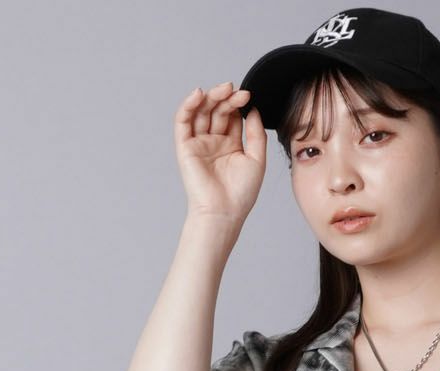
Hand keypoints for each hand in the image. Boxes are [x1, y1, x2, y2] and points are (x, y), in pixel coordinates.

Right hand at [175, 83, 264, 226]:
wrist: (223, 212)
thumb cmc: (241, 193)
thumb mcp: (257, 160)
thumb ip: (256, 134)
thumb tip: (253, 109)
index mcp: (231, 145)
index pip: (232, 116)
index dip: (238, 103)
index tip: (248, 95)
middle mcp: (214, 142)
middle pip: (217, 111)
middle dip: (227, 98)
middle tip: (237, 91)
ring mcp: (199, 143)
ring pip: (201, 112)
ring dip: (211, 97)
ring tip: (224, 89)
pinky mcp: (185, 147)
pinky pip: (183, 121)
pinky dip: (188, 105)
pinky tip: (199, 94)